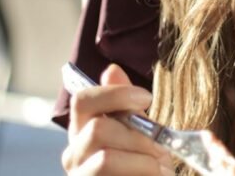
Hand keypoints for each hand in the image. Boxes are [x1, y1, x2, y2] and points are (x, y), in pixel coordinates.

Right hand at [61, 64, 234, 175]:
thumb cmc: (143, 162)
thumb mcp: (139, 130)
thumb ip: (125, 105)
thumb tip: (112, 69)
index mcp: (83, 130)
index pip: (83, 100)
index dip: (115, 94)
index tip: (147, 97)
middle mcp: (74, 154)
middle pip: (98, 129)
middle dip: (138, 136)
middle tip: (161, 148)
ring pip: (106, 159)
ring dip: (143, 161)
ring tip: (160, 168)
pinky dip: (146, 174)